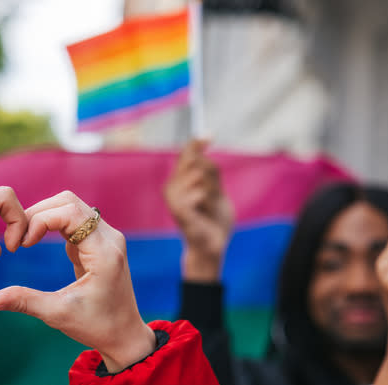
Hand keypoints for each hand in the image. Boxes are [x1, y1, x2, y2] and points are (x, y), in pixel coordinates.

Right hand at [0, 191, 155, 372]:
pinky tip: (35, 242)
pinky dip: (51, 224)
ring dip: (44, 216)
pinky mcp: (99, 241)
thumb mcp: (57, 314)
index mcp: (104, 252)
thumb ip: (23, 302)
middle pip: (69, 202)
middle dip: (38, 214)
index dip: (40, 220)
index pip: (70, 213)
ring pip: (71, 207)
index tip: (23, 245)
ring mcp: (106, 237)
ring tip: (25, 239)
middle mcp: (109, 238)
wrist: (123, 335)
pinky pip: (73, 219)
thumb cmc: (95, 326)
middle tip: (18, 239)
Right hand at [164, 140, 232, 281]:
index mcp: (179, 181)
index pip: (185, 154)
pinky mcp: (177, 209)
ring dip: (212, 191)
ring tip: (209, 207)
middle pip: (194, 161)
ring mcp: (173, 197)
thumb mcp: (216, 190)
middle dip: (211, 175)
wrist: (213, 245)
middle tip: (214, 194)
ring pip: (200, 175)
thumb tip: (204, 142)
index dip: (196, 143)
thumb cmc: (214, 220)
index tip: (210, 135)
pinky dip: (208, 201)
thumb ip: (210, 171)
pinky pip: (200, 192)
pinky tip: (204, 212)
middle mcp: (171, 186)